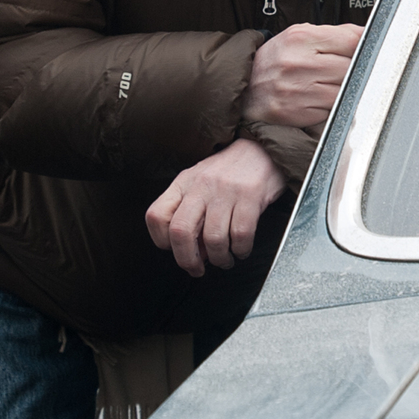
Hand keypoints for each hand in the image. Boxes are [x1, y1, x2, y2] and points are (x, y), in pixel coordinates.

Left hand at [145, 138, 287, 276]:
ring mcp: (226, 191)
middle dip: (188, 260)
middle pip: (181, 232)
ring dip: (219, 258)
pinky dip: (240, 250)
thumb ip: (189, 212)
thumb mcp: (199, 182)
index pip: (157, 216)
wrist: (262, 149)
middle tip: (196, 269)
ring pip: (213, 239)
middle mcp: (201, 186)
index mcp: (183, 183)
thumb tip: (192, 251)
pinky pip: (241, 235)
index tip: (174, 249)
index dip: (161, 241)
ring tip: (224, 260)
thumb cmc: (229, 171)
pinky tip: (240, 249)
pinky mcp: (251, 197)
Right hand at [243, 23, 364, 129]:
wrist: (246, 86)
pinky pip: (332, 110)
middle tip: (354, 71)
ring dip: (348, 91)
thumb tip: (367, 35)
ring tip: (337, 85)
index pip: (351, 40)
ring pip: (344, 92)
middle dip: (358, 71)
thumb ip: (334, 34)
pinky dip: (335, 106)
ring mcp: (298, 90)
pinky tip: (325, 99)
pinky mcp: (298, 113)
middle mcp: (299, 63)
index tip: (373, 51)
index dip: (367, 46)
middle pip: (351, 68)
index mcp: (301, 37)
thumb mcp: (299, 36)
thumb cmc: (276, 60)